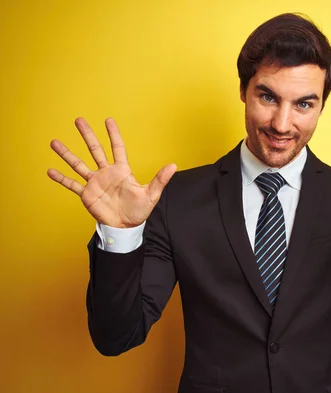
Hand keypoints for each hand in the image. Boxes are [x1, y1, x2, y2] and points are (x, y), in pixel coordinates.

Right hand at [48, 117, 176, 227]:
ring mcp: (95, 183)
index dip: (113, 134)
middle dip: (87, 135)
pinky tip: (50, 171)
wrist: (126, 227)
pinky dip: (61, 179)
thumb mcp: (151, 195)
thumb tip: (173, 166)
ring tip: (54, 142)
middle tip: (78, 120)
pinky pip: (72, 184)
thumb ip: (160, 179)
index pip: (117, 147)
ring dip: (67, 154)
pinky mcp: (87, 194)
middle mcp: (106, 173)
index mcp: (121, 171)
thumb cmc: (139, 211)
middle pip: (95, 150)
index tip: (108, 120)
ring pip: (79, 164)